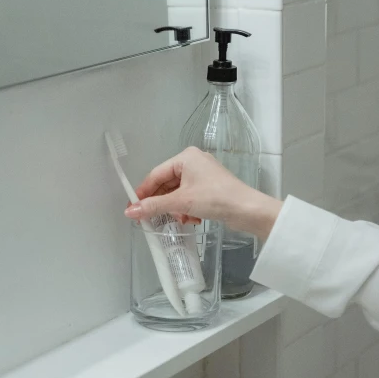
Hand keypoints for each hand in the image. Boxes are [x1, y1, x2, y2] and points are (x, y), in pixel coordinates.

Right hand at [124, 147, 281, 240]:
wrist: (248, 210)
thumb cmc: (215, 198)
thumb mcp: (181, 202)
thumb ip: (153, 206)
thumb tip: (130, 212)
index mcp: (185, 157)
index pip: (156, 175)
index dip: (143, 193)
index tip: (132, 209)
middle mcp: (194, 162)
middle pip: (167, 185)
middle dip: (164, 204)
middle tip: (155, 220)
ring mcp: (203, 175)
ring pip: (178, 194)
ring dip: (177, 209)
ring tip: (183, 219)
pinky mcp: (211, 187)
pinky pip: (190, 198)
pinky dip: (188, 209)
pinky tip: (193, 219)